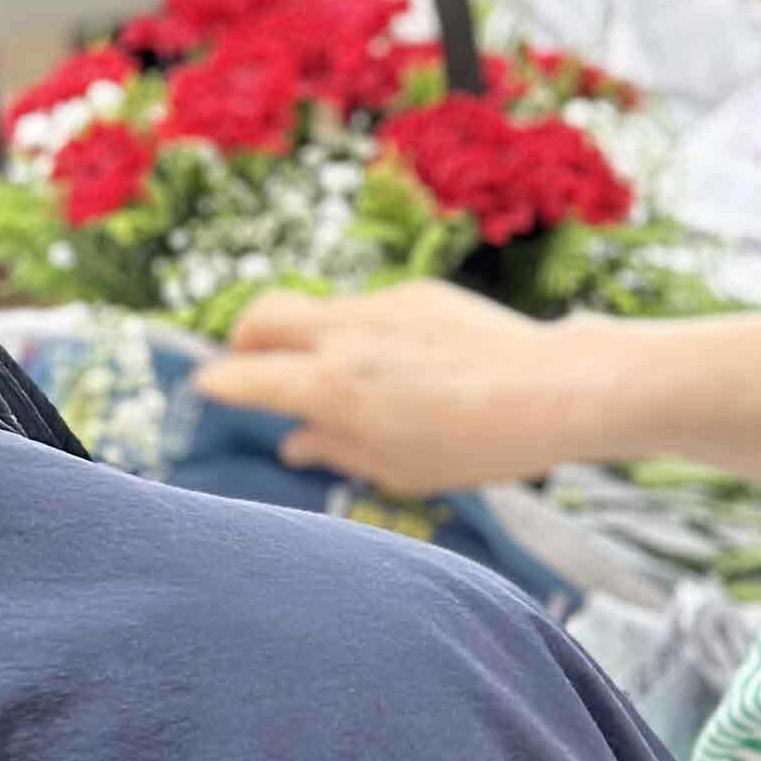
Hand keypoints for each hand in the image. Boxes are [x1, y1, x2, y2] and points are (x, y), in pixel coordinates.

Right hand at [198, 282, 601, 497]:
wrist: (552, 389)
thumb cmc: (475, 445)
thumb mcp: (399, 469)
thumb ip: (336, 450)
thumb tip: (295, 443)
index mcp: (329, 386)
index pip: (243, 375)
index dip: (217, 382)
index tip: (208, 387)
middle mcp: (342, 336)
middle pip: (260, 315)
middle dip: (242, 338)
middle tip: (250, 364)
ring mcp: (378, 306)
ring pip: (316, 309)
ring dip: (305, 335)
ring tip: (335, 372)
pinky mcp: (415, 291)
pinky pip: (368, 308)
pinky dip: (361, 332)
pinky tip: (402, 364)